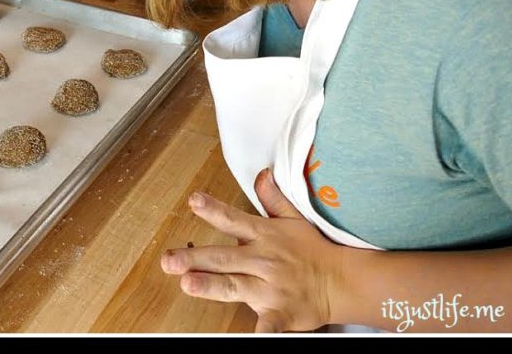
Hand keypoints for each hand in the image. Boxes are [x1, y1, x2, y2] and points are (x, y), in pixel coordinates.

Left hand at [161, 168, 348, 332]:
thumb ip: (273, 198)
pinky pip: (267, 325)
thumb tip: (261, 175)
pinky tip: (249, 338)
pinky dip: (260, 332)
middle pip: (224, 258)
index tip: (194, 201)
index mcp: (264, 236)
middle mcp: (263, 260)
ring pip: (234, 285)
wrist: (342, 281)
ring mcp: (270, 288)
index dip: (213, 210)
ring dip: (210, 285)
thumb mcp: (294, 219)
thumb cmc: (314, 250)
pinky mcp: (280, 313)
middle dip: (194, 258)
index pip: (233, 220)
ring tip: (187, 284)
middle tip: (169, 260)